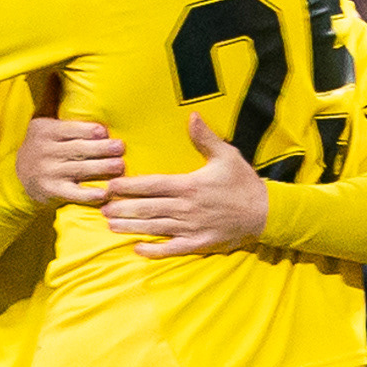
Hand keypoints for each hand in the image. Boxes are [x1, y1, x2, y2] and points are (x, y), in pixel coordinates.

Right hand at [16, 115, 121, 205]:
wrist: (20, 176)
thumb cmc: (44, 147)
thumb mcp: (45, 126)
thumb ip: (62, 114)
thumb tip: (82, 93)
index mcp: (45, 130)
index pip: (70, 129)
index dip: (89, 131)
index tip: (105, 132)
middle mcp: (45, 151)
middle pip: (79, 149)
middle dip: (102, 148)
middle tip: (120, 147)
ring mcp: (48, 172)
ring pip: (80, 169)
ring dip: (102, 168)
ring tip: (120, 166)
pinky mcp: (52, 191)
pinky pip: (74, 193)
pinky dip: (89, 194)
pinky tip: (104, 193)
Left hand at [103, 115, 270, 256]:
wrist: (265, 213)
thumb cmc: (243, 183)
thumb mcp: (227, 155)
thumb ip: (205, 138)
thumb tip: (191, 116)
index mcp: (189, 185)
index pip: (151, 185)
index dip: (128, 186)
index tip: (110, 186)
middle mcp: (186, 208)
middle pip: (147, 208)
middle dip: (122, 208)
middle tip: (101, 207)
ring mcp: (191, 228)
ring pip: (154, 228)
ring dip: (130, 227)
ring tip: (111, 225)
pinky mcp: (198, 244)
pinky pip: (171, 248)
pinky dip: (153, 250)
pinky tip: (137, 248)